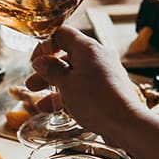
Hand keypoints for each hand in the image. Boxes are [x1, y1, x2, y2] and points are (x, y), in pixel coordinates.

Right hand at [25, 25, 146, 143]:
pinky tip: (57, 111)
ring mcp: (105, 73)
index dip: (45, 45)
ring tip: (41, 104)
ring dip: (56, 87)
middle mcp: (98, 57)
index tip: (35, 61)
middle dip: (48, 72)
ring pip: (75, 75)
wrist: (126, 124)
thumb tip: (41, 61)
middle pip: (67, 56)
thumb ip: (51, 70)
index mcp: (88, 49)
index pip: (62, 34)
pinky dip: (70, 96)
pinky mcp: (109, 89)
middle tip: (32, 84)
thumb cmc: (96, 102)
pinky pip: (85, 87)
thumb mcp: (66, 84)